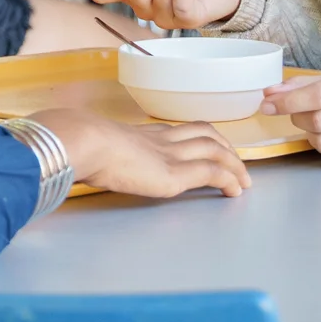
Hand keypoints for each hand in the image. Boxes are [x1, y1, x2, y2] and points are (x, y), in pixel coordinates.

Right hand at [35, 108, 248, 200]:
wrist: (83, 142)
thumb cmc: (77, 144)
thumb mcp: (90, 147)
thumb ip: (95, 153)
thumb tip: (80, 161)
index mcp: (142, 134)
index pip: (179, 130)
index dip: (198, 137)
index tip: (206, 147)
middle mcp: (162, 139)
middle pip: (204, 133)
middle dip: (224, 146)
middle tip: (235, 161)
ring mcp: (172, 154)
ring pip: (216, 149)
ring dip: (234, 164)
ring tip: (243, 180)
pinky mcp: (176, 173)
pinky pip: (213, 172)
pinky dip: (229, 179)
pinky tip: (235, 191)